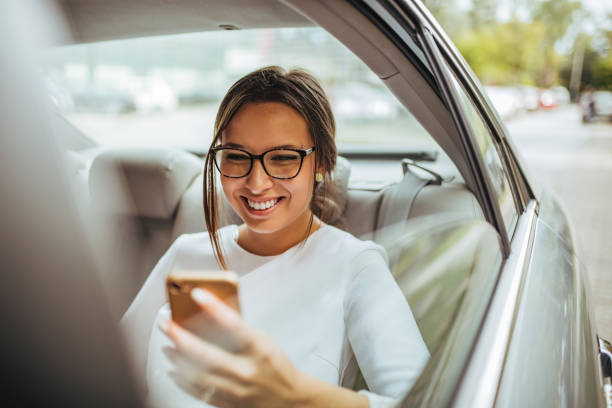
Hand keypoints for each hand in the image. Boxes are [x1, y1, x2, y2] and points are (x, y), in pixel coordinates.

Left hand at [160, 288, 309, 407]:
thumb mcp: (263, 340)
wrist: (289, 399)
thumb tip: (210, 315)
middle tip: (167, 324)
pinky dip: (182, 380)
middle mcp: (246, 371)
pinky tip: (174, 370)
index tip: (197, 294)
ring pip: (199, 375)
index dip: (214, 308)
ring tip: (167, 345)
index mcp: (259, 349)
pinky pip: (199, 392)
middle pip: (208, 354)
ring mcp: (236, 390)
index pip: (234, 325)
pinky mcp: (228, 404)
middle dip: (182, 338)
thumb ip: (239, 330)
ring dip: (178, 359)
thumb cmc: (276, 366)